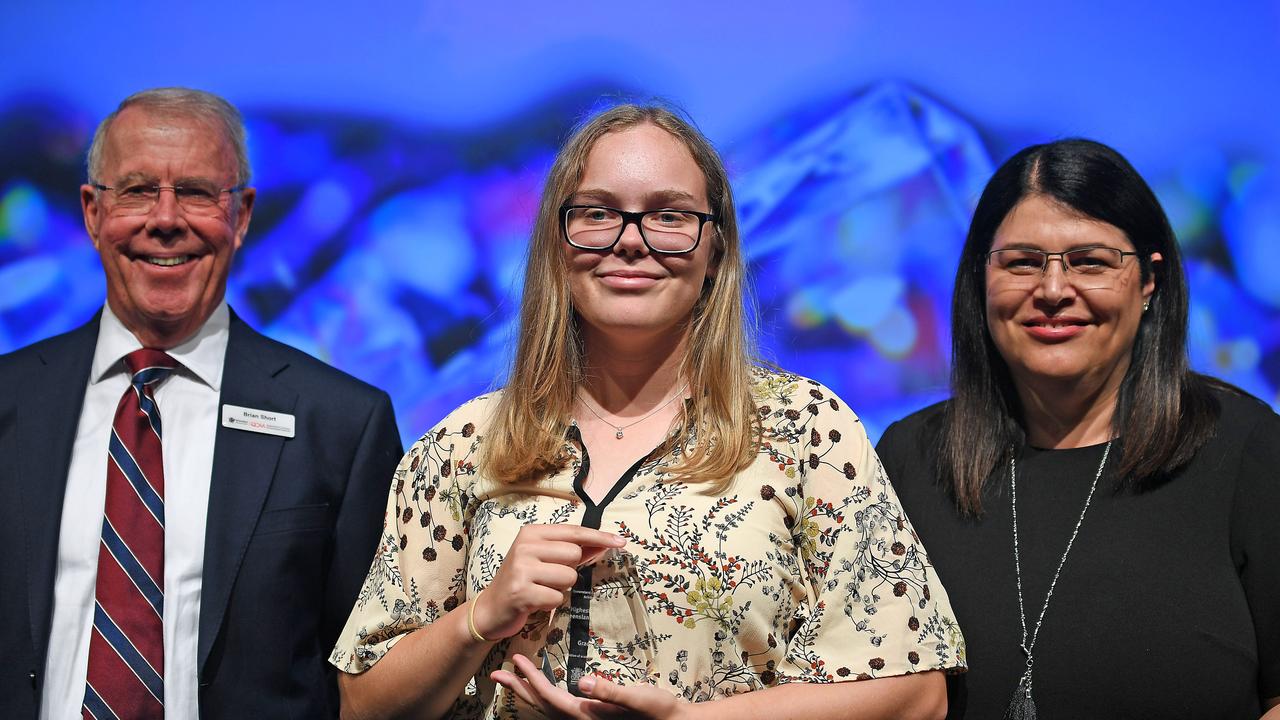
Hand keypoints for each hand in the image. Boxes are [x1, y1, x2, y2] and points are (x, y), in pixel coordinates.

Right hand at [473, 524, 624, 640]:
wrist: (491, 608)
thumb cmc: (523, 580)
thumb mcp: (544, 559)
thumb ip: (573, 551)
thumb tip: (605, 544)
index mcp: (532, 533)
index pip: (574, 532)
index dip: (599, 537)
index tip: (621, 541)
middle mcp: (525, 546)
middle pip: (574, 555)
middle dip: (570, 570)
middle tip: (549, 578)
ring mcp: (521, 569)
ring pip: (569, 577)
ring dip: (560, 588)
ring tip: (541, 589)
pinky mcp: (521, 592)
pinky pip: (557, 598)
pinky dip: (550, 603)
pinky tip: (535, 601)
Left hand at [492, 653, 688, 718]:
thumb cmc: (657, 710)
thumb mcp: (637, 698)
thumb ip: (610, 691)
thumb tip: (583, 682)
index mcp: (587, 715)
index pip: (550, 697)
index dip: (531, 680)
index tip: (516, 661)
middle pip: (541, 705)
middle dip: (518, 688)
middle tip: (497, 672)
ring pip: (546, 708)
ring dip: (527, 692)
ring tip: (512, 677)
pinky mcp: (591, 716)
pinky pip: (557, 707)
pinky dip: (543, 695)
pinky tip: (542, 687)